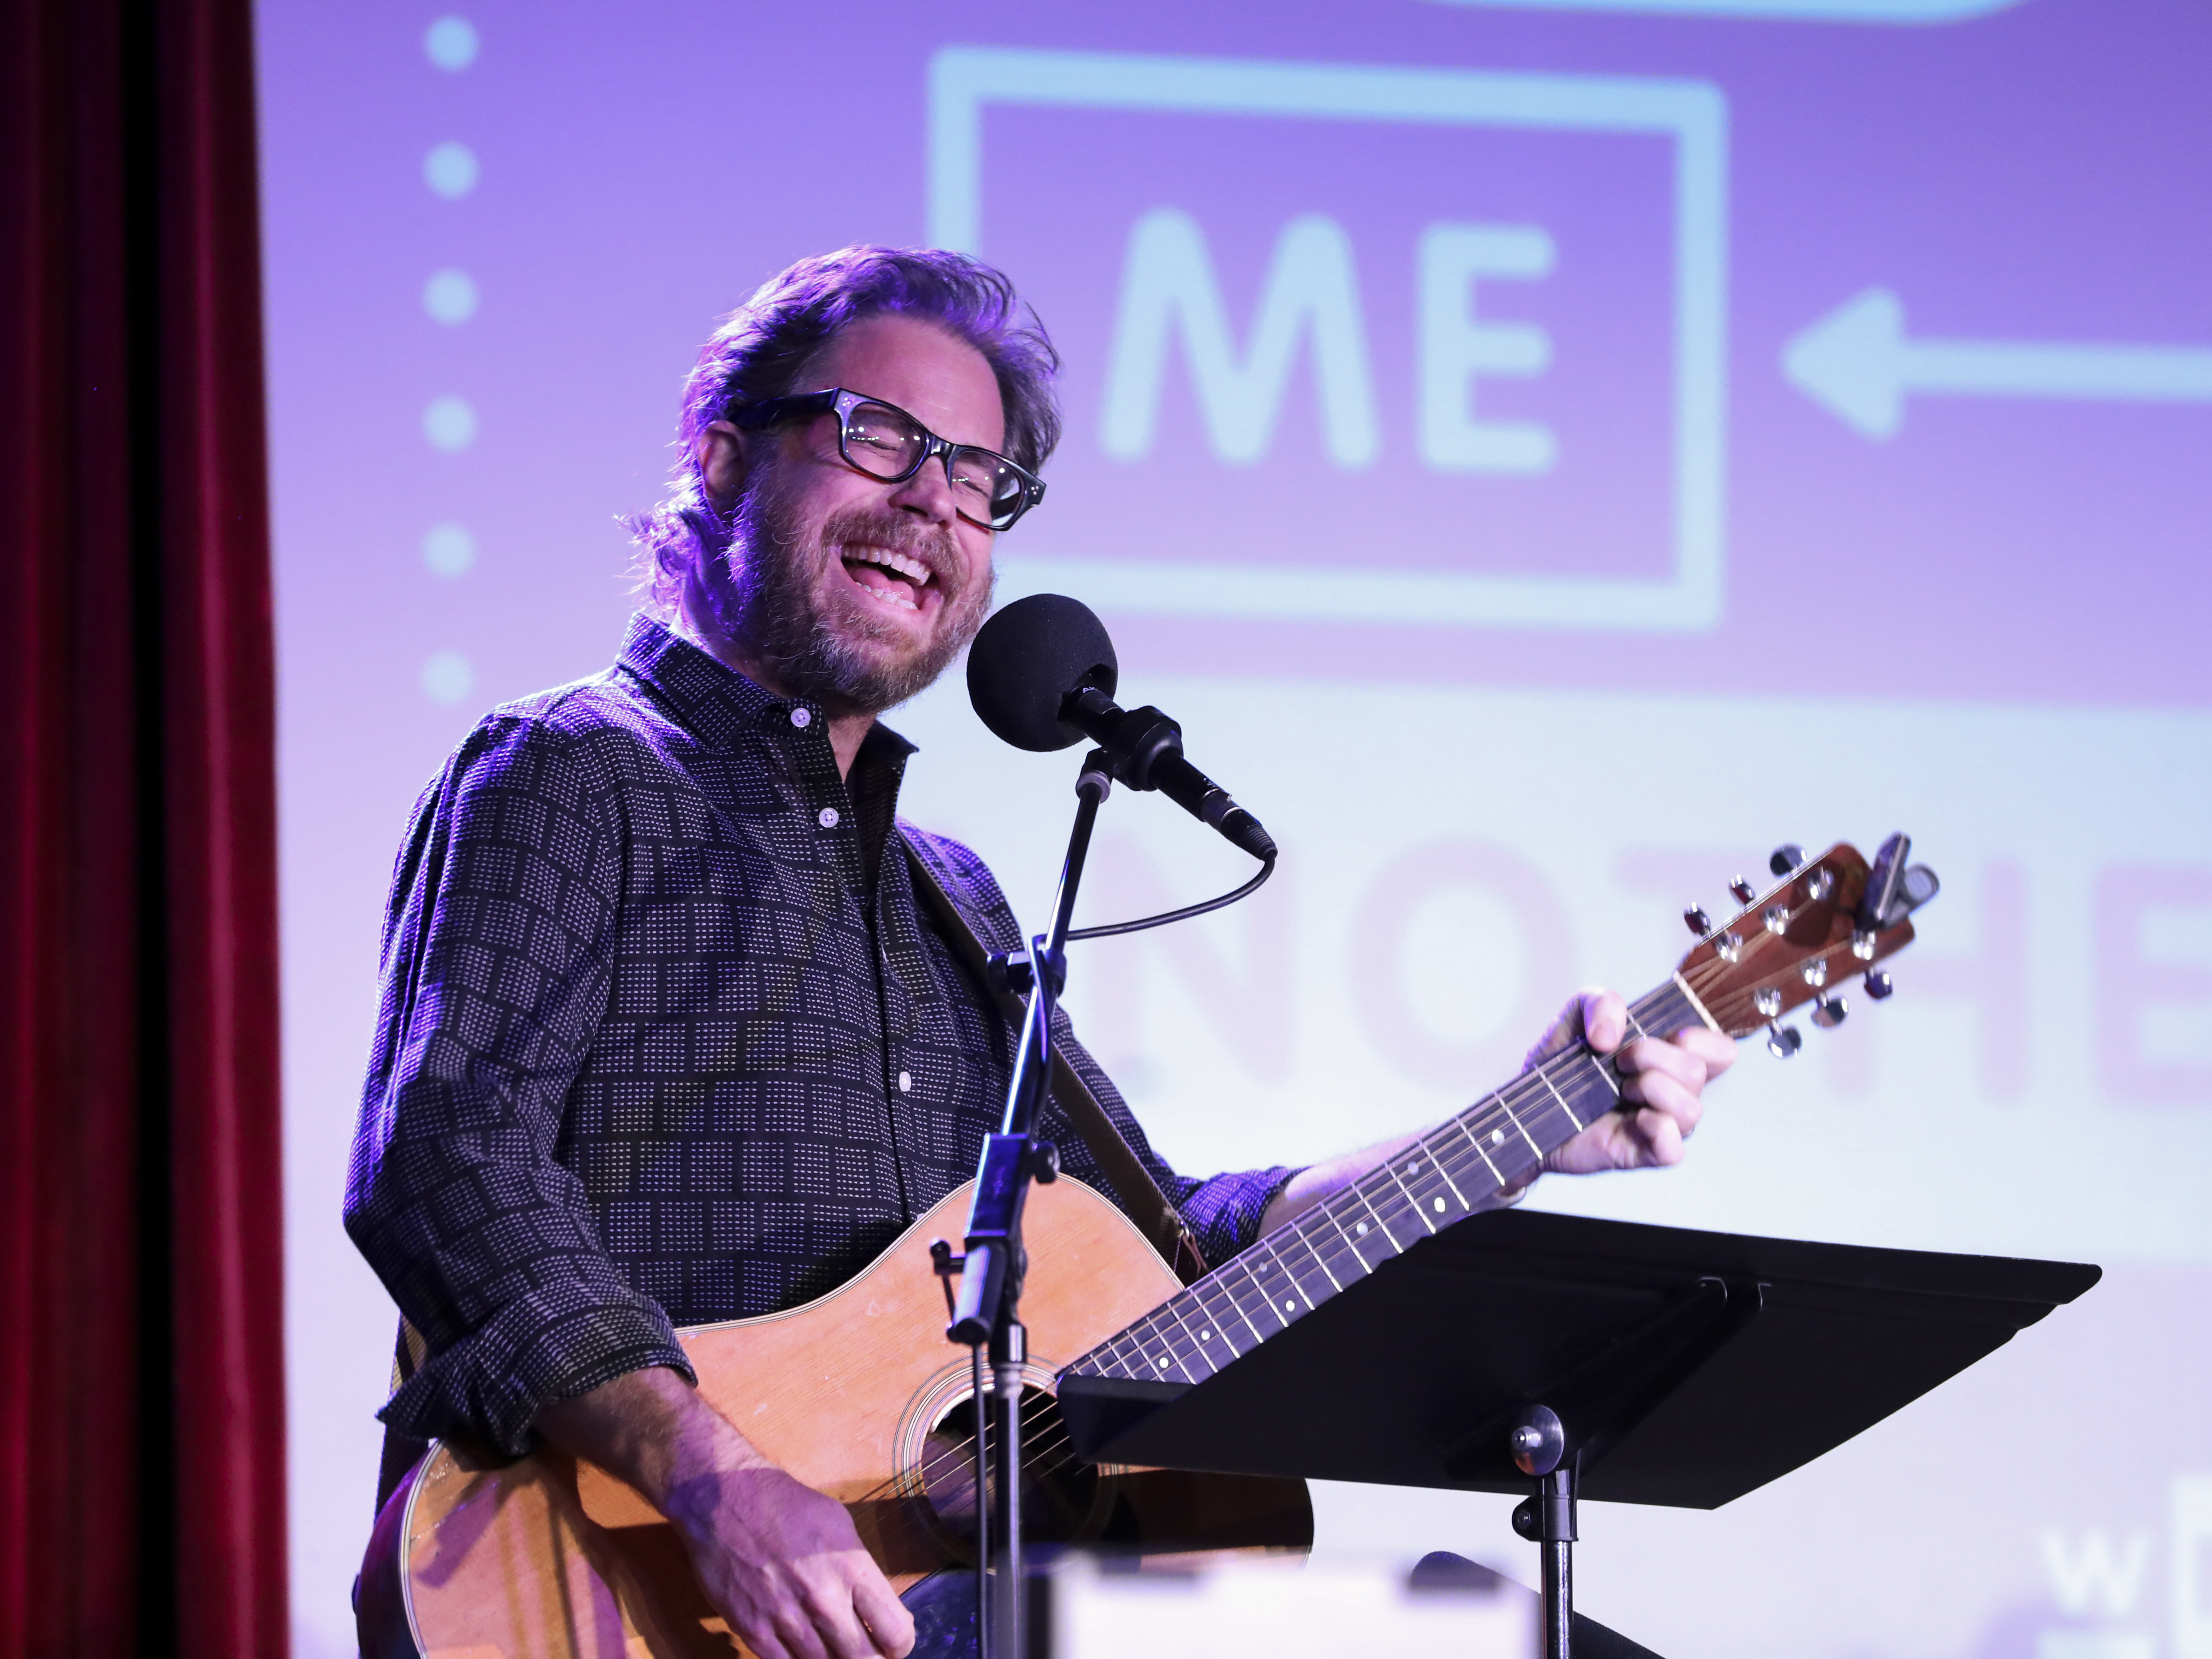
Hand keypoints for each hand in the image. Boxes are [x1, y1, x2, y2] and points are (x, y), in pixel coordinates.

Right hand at [665, 1458, 915, 1658]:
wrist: (724, 1498)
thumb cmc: (786, 1505)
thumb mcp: (840, 1525)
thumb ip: (860, 1571)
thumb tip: (876, 1609)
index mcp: (852, 1569)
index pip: (895, 1632)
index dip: (899, 1646)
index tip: (892, 1644)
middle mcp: (823, 1599)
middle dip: (868, 1658)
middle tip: (863, 1649)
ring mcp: (786, 1619)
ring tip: (831, 1647)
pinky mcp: (753, 1630)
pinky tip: (801, 1649)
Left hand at [1520, 987, 1734, 1176]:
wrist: (1528, 1109)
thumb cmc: (1561, 1065)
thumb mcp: (1575, 1015)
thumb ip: (1600, 1002)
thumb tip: (1611, 1036)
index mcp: (1669, 1057)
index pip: (1720, 1050)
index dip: (1702, 1038)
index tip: (1668, 1034)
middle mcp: (1673, 1091)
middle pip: (1697, 1070)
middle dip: (1653, 1055)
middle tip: (1618, 1061)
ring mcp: (1661, 1123)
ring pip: (1691, 1108)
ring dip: (1649, 1088)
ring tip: (1619, 1090)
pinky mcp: (1643, 1152)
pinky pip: (1673, 1148)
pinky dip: (1656, 1127)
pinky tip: (1631, 1118)